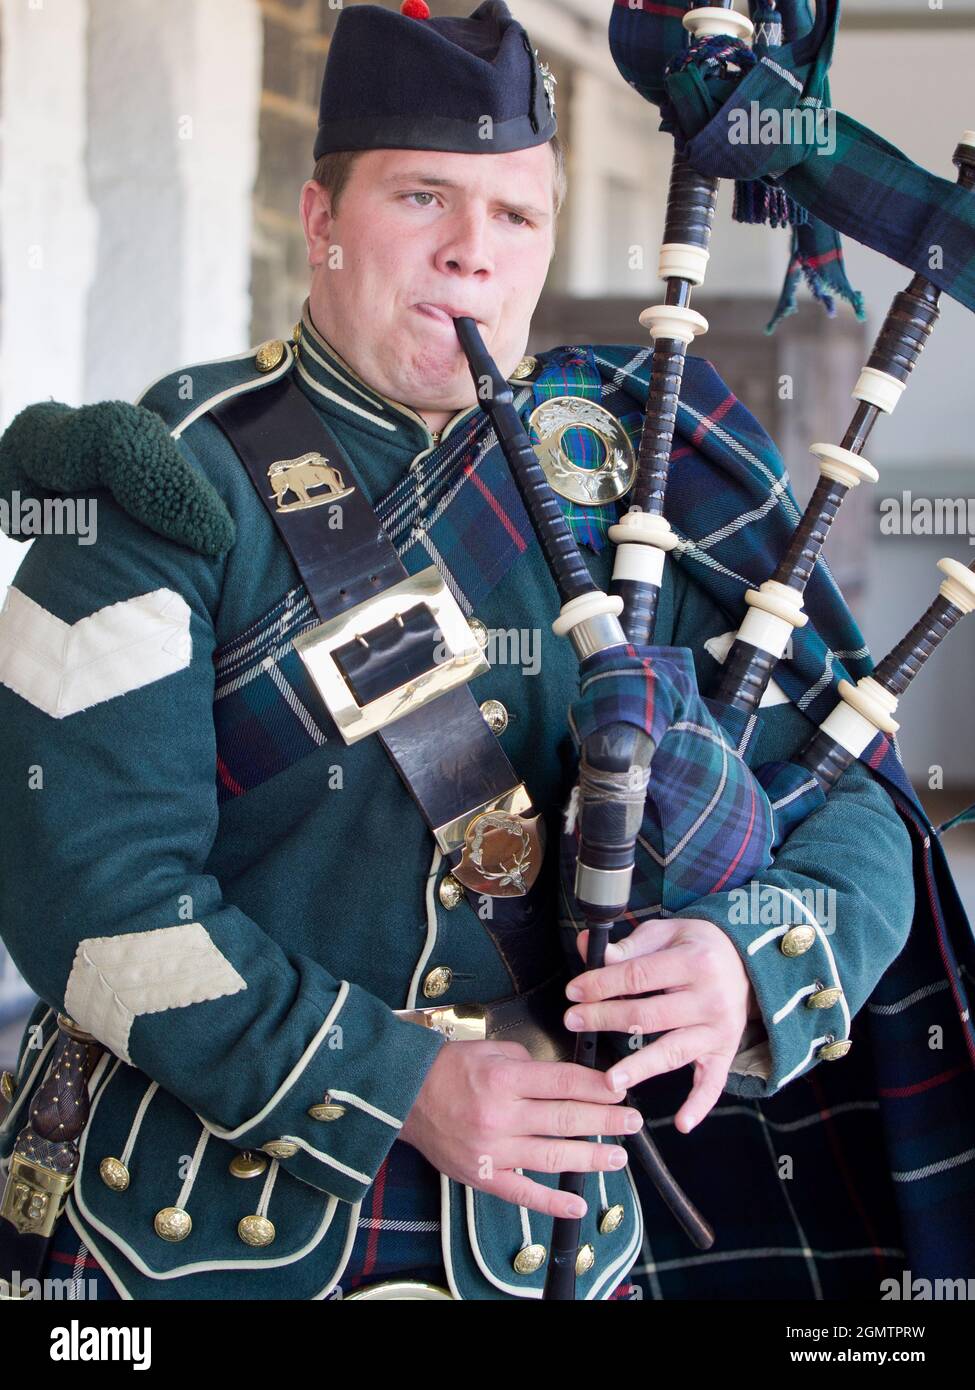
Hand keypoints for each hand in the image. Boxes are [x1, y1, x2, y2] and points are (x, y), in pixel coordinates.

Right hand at [399, 1039, 643, 1218]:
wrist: (402, 1098)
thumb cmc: (447, 1070)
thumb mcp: (487, 1049)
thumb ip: (526, 1061)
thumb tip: (561, 1078)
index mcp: (504, 1078)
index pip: (563, 1083)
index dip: (597, 1087)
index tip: (620, 1089)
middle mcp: (501, 1115)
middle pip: (565, 1119)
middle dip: (605, 1120)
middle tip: (633, 1122)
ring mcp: (493, 1150)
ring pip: (552, 1157)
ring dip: (590, 1158)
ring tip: (618, 1156)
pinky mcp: (484, 1176)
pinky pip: (523, 1194)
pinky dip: (552, 1202)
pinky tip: (578, 1203)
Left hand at [566, 918, 758, 1133]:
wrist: (745, 961)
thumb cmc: (697, 946)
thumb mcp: (666, 933)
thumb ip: (628, 946)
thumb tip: (588, 948)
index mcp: (694, 962)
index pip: (638, 976)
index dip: (602, 984)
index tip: (573, 991)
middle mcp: (710, 998)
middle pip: (649, 1015)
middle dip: (606, 1018)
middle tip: (573, 1022)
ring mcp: (718, 1029)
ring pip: (673, 1051)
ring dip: (640, 1067)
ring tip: (610, 1081)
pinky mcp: (725, 1051)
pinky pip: (713, 1083)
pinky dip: (699, 1105)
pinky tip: (682, 1123)